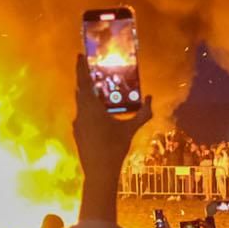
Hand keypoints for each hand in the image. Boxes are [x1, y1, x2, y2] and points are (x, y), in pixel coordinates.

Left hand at [72, 55, 151, 221]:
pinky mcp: (77, 132)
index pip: (83, 82)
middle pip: (81, 91)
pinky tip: (100, 113)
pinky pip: (82, 115)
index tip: (79, 55)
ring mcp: (77, 124)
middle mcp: (81, 113)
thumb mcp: (130, 130)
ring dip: (88, 95)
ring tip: (100, 91)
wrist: (99, 172)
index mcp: (91, 108)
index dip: (81, 67)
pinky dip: (89, 109)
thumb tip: (150, 98)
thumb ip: (142, 114)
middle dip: (86, 80)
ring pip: (81, 103)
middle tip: (94, 70)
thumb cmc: (115, 148)